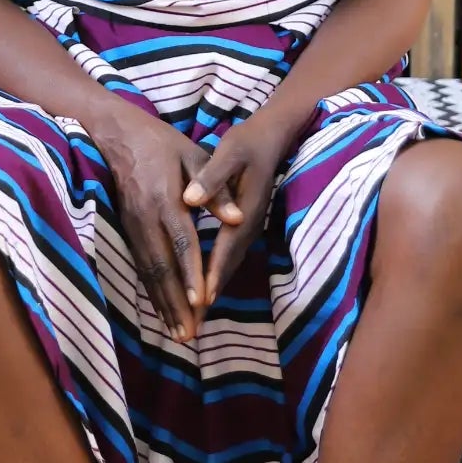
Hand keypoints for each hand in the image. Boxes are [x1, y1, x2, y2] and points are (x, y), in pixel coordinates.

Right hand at [88, 100, 212, 342]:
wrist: (115, 134)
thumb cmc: (162, 143)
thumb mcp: (193, 154)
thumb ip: (215, 188)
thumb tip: (237, 218)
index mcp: (165, 198)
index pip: (180, 240)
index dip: (190, 271)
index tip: (199, 300)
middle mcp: (146, 217)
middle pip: (162, 266)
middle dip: (176, 303)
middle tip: (190, 335)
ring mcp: (132, 226)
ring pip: (148, 272)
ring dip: (163, 305)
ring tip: (178, 335)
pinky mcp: (126, 230)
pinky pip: (140, 267)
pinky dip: (151, 293)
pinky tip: (162, 313)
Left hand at [182, 112, 292, 310]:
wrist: (271, 138)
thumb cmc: (246, 144)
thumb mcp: (230, 152)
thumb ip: (212, 177)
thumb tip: (190, 199)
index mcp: (246, 210)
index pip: (227, 247)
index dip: (213, 273)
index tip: (201, 299)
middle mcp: (250, 226)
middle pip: (228, 266)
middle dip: (212, 295)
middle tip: (194, 324)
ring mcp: (249, 229)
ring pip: (229, 266)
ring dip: (214, 291)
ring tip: (196, 318)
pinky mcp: (243, 228)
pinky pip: (228, 258)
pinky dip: (216, 277)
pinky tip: (204, 290)